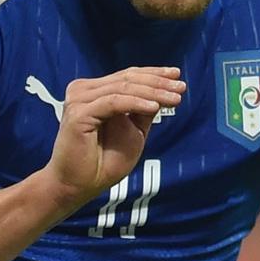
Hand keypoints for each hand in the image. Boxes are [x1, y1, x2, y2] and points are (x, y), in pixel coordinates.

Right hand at [42, 66, 182, 204]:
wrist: (79, 186)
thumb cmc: (103, 163)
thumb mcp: (133, 133)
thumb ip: (143, 111)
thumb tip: (162, 89)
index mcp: (94, 92)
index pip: (127, 76)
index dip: (154, 74)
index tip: (177, 75)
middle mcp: (83, 91)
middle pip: (126, 79)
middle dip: (157, 82)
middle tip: (181, 88)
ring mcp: (79, 100)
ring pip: (123, 88)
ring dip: (152, 92)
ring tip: (175, 99)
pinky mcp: (78, 113)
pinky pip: (114, 102)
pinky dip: (136, 103)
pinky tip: (154, 107)